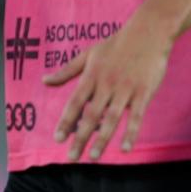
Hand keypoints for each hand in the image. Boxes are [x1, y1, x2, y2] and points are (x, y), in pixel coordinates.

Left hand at [43, 13, 171, 161]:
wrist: (146, 34)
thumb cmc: (115, 45)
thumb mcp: (87, 55)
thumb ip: (66, 71)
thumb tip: (44, 81)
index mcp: (91, 75)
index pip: (75, 102)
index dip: (66, 121)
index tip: (57, 138)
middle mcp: (106, 84)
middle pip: (91, 115)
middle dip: (80, 137)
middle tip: (71, 157)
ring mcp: (125, 89)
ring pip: (111, 118)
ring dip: (102, 139)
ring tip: (94, 157)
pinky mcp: (143, 93)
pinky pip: (136, 116)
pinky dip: (130, 133)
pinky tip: (124, 149)